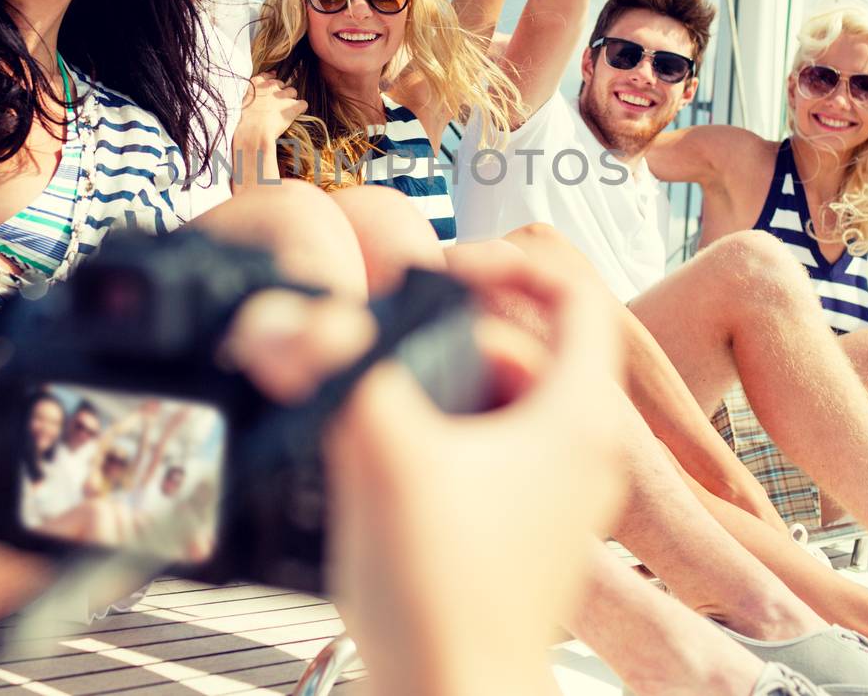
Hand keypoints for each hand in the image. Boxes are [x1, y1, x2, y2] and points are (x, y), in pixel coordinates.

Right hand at [224, 257, 622, 691]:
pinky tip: (385, 462)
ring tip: (379, 415)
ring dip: (436, 389)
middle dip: (447, 339)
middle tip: (386, 350)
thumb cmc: (446, 605)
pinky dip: (439, 437)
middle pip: (523, 346)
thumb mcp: (382, 458)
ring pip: (499, 400)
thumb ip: (335, 370)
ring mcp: (553, 494)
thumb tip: (285, 319)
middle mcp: (581, 452)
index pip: (574, 292)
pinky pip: (486, 449)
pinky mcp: (519, 528)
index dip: (508, 261)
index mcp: (578, 418)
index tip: (444, 270)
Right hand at [236, 73, 307, 145]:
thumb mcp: (239, 103)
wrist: (251, 133)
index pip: (267, 76)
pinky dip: (300, 109)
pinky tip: (296, 114)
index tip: (272, 88)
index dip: (271, 82)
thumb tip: (251, 101)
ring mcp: (283, 95)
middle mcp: (270, 86)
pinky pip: (303, 104)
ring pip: (292, 92)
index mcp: (256, 83)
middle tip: (275, 105)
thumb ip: (247, 96)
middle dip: (280, 92)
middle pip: (281, 84)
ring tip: (284, 111)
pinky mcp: (293, 106)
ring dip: (290, 99)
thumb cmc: (241, 122)